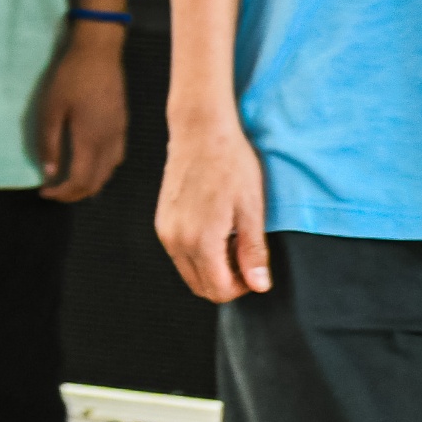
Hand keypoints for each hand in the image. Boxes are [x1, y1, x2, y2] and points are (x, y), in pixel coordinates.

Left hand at [34, 29, 129, 203]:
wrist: (99, 54)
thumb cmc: (70, 79)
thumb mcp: (51, 109)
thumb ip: (49, 142)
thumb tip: (49, 172)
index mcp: (91, 141)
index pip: (80, 182)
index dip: (62, 193)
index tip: (44, 191)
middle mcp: (110, 143)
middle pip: (97, 183)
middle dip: (75, 194)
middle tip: (54, 191)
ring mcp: (120, 135)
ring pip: (108, 173)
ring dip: (89, 184)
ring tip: (67, 181)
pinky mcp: (123, 127)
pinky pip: (115, 160)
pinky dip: (101, 171)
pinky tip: (88, 162)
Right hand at [156, 115, 272, 300]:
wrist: (201, 131)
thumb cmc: (232, 166)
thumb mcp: (252, 210)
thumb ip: (253, 252)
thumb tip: (259, 286)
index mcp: (200, 240)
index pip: (219, 290)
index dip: (243, 287)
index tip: (255, 266)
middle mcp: (176, 240)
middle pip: (201, 287)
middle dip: (227, 281)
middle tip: (245, 256)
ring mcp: (165, 230)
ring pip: (189, 272)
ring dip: (212, 269)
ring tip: (231, 240)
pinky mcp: (162, 220)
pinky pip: (180, 254)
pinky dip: (199, 254)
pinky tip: (216, 229)